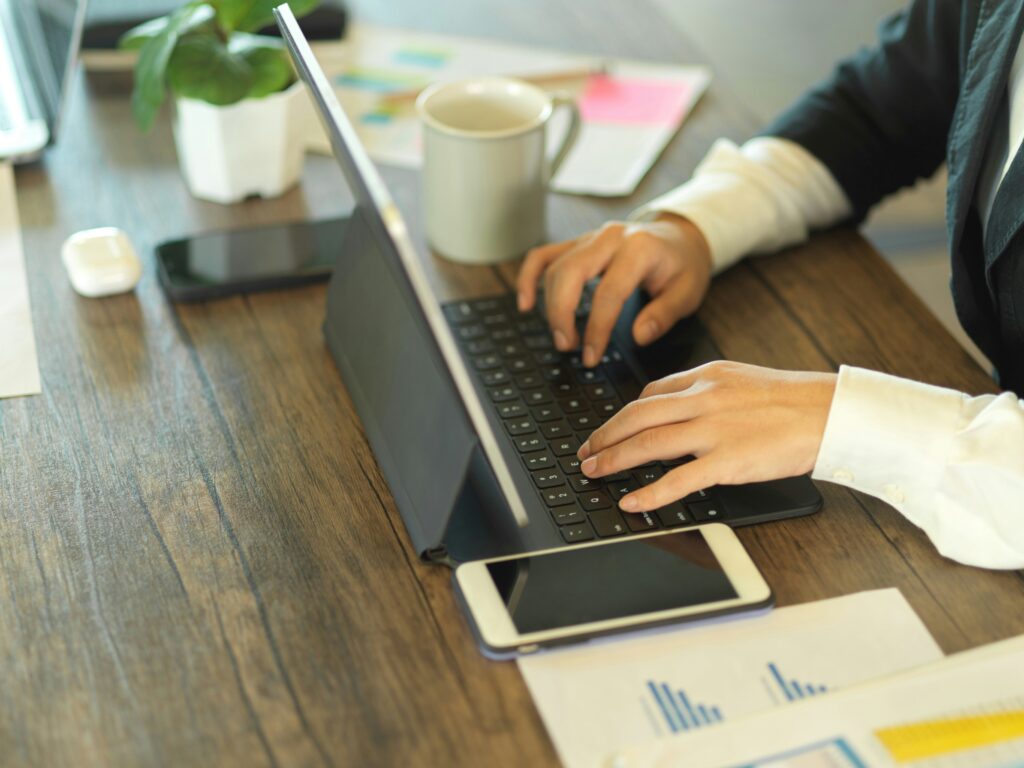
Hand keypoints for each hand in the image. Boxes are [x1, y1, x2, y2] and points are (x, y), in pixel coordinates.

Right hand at [516, 214, 711, 367]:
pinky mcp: (578, 243)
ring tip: (562, 338)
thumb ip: (664, 315)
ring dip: (550, 306)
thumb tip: (639, 336)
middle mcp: (611, 238)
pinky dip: (529, 277)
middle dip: (562, 314)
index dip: (596, 328)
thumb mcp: (687, 292)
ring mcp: (591, 237)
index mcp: (640, 249)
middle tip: (567, 347)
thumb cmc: (683, 265)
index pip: (608, 292)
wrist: (681, 236)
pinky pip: (544, 255)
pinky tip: (525, 303)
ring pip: (555, 267)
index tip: (592, 356)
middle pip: (570, 274)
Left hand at [576, 361, 837, 512]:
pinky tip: (631, 501)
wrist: (831, 413)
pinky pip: (678, 479)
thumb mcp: (742, 381)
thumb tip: (676, 408)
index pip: (651, 393)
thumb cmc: (793, 401)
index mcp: (707, 375)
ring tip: (592, 471)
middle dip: (604, 435)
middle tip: (584, 451)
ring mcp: (714, 429)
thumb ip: (708, 392)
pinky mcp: (728, 460)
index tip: (610, 429)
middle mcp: (704, 397)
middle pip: (637, 415)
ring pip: (647, 443)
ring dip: (613, 459)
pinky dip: (649, 492)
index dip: (624, 414)